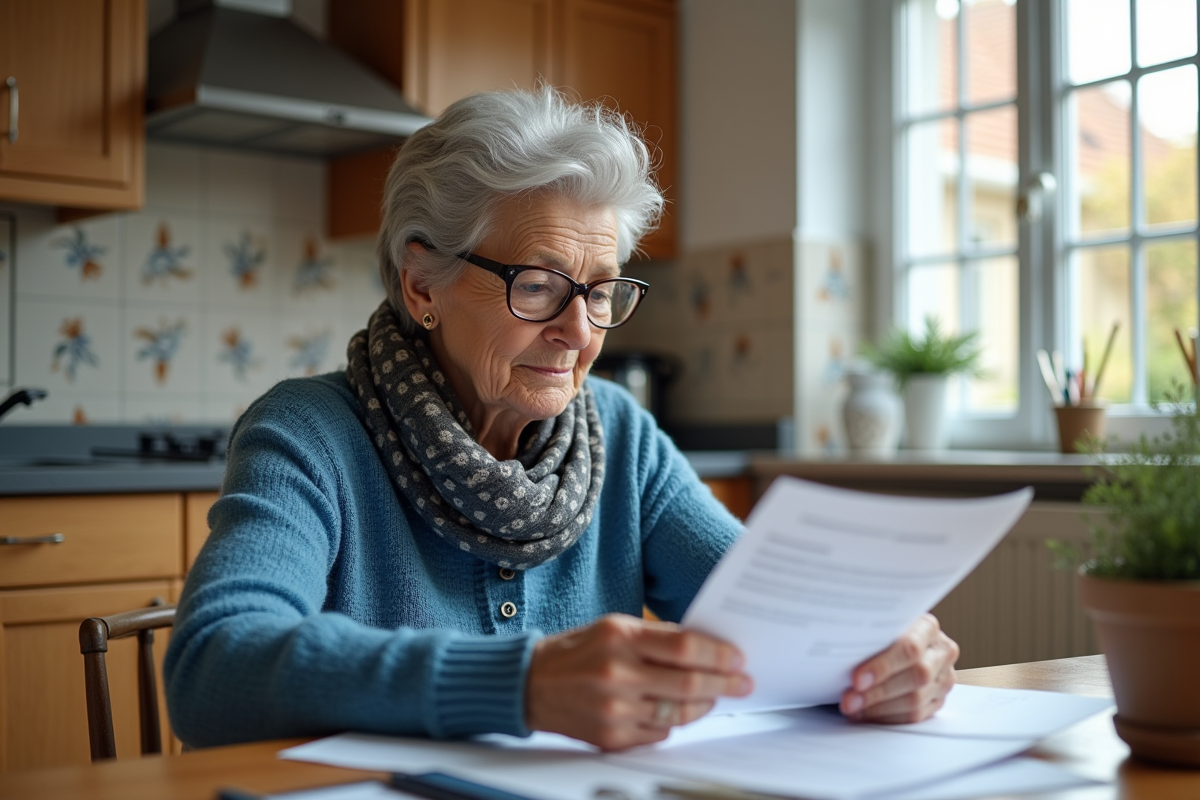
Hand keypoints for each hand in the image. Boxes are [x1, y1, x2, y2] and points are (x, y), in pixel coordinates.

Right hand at [525, 613, 752, 750]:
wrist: (531, 684)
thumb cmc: (578, 651)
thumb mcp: (614, 628)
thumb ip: (658, 637)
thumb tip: (707, 650)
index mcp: (619, 638)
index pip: (685, 648)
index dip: (718, 655)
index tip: (738, 659)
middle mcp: (617, 674)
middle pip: (688, 684)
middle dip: (724, 684)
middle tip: (743, 683)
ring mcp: (614, 710)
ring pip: (679, 714)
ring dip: (703, 705)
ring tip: (714, 696)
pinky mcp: (611, 738)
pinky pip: (659, 734)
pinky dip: (674, 723)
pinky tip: (676, 711)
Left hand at [839, 613, 958, 723]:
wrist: (897, 641)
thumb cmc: (881, 632)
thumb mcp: (878, 625)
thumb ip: (870, 636)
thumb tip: (841, 650)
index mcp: (928, 627)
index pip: (910, 648)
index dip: (883, 666)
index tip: (856, 679)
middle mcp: (941, 652)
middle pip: (916, 676)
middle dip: (878, 692)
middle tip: (849, 700)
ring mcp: (943, 677)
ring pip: (916, 700)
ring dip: (879, 708)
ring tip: (853, 708)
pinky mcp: (939, 699)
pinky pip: (916, 716)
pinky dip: (887, 717)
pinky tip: (866, 715)